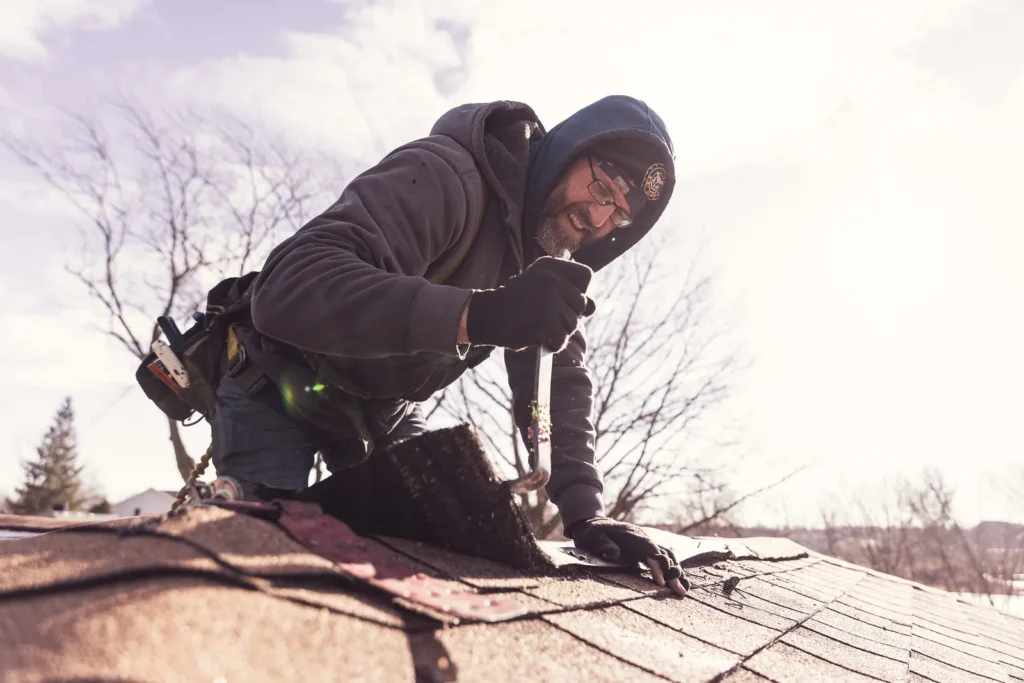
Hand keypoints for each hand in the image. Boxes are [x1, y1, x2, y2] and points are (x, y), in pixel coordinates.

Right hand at [466, 257, 595, 351]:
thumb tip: (593, 307)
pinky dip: (553, 344)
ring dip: (560, 330)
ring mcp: (546, 303)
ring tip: (540, 325)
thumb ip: (571, 290)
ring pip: (573, 324)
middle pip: (581, 303)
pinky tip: (540, 338)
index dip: (576, 290)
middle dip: (569, 313)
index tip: (560, 296)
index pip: (585, 276)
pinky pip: (561, 340)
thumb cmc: (520, 300)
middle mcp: (550, 281)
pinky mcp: (542, 325)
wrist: (489, 315)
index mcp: (551, 266)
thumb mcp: (543, 284)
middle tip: (546, 314)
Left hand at [568, 516, 689, 596]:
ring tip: (685, 589)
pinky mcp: (646, 549)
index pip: (649, 550)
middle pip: (663, 554)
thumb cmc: (591, 534)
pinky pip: (664, 557)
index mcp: (631, 535)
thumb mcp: (592, 537)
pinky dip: (673, 568)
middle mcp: (643, 538)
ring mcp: (646, 543)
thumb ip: (603, 544)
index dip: (657, 565)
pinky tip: (680, 581)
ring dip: (676, 572)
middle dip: (673, 573)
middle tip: (681, 591)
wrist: (593, 524)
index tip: (661, 582)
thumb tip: (616, 553)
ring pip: (667, 555)